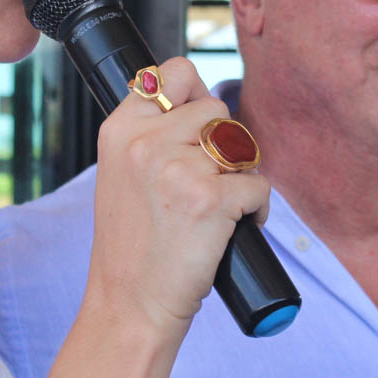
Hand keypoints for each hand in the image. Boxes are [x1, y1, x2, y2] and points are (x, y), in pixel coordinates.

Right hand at [87, 57, 269, 336]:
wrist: (130, 305)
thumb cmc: (131, 247)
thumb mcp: (120, 175)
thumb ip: (149, 135)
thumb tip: (204, 102)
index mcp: (120, 130)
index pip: (174, 72)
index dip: (195, 94)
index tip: (195, 124)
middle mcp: (146, 142)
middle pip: (216, 109)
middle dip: (221, 142)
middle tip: (205, 181)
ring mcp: (179, 169)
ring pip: (240, 145)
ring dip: (239, 173)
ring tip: (218, 204)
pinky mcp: (212, 199)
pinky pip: (258, 183)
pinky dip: (256, 207)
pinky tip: (234, 227)